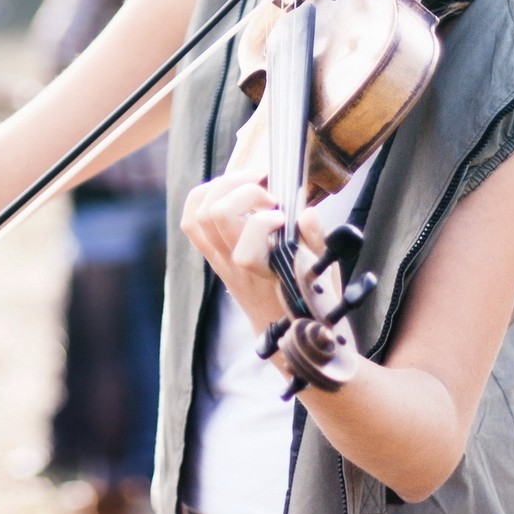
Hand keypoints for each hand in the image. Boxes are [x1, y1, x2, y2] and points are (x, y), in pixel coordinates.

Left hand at [179, 170, 322, 335]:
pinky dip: (203, 198)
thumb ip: (315, 242)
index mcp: (263, 274)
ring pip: (198, 216)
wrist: (282, 330)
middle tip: (267, 191)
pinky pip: (191, 223)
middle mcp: (234, 267)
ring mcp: (218, 260)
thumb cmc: (307, 298)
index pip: (245, 250)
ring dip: (222, 188)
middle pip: (216, 217)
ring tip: (248, 183)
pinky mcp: (211, 254)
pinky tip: (228, 191)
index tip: (284, 217)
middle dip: (242, 190)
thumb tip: (308, 214)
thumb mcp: (322, 273)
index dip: (263, 223)